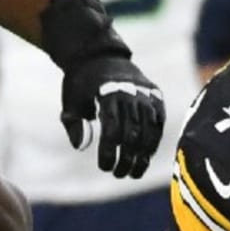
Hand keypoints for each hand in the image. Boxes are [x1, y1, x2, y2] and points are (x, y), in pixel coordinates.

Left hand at [60, 54, 164, 180]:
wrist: (99, 56)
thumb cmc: (81, 84)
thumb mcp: (70, 101)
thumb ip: (73, 123)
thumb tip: (81, 146)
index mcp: (108, 94)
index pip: (112, 130)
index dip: (110, 151)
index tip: (105, 167)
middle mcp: (131, 94)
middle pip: (133, 133)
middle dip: (127, 158)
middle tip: (118, 174)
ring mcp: (146, 95)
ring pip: (149, 130)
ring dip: (143, 155)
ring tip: (134, 172)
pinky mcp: (156, 96)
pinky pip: (159, 123)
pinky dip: (153, 141)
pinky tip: (146, 157)